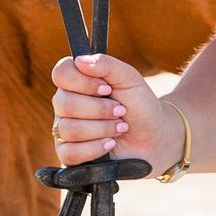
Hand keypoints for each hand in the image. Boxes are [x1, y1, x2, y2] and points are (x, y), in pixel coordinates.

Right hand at [49, 52, 181, 173]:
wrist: (155, 137)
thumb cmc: (140, 105)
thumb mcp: (130, 78)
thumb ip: (107, 65)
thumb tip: (80, 60)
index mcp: (76, 81)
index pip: (60, 73)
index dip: (83, 82)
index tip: (107, 88)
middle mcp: (66, 104)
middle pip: (64, 103)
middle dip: (99, 109)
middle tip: (121, 111)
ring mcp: (65, 130)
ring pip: (68, 129)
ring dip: (101, 129)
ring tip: (120, 128)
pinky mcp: (69, 154)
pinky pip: (68, 153)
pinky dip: (94, 148)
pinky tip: (110, 144)